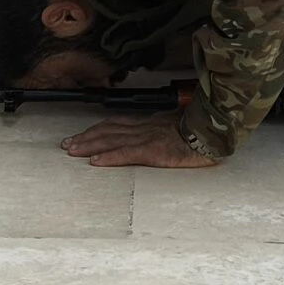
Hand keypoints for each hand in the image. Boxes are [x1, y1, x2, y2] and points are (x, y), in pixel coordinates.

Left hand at [60, 114, 219, 168]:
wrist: (217, 130)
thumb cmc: (204, 130)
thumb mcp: (182, 125)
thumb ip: (168, 128)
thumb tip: (162, 134)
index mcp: (151, 123)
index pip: (118, 124)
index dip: (97, 129)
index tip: (81, 135)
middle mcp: (145, 127)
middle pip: (108, 130)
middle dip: (86, 137)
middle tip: (67, 144)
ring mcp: (148, 138)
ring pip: (112, 140)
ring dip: (89, 145)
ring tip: (72, 151)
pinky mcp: (154, 150)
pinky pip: (126, 154)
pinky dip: (109, 157)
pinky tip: (95, 162)